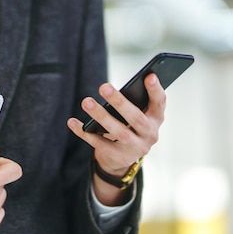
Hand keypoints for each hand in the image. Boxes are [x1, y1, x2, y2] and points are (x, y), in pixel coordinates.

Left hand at [67, 74, 164, 204]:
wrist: (122, 157)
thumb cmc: (129, 126)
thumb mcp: (137, 113)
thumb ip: (133, 102)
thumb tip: (111, 88)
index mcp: (156, 119)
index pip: (159, 103)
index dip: (155, 90)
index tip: (149, 76)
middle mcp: (150, 134)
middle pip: (135, 118)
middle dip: (120, 102)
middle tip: (103, 87)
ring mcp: (135, 148)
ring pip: (118, 132)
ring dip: (101, 116)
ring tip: (86, 102)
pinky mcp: (118, 157)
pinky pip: (99, 143)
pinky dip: (84, 132)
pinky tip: (72, 121)